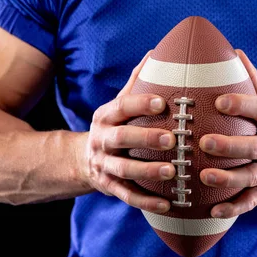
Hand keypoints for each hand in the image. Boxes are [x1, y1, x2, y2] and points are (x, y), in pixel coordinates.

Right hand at [82, 51, 176, 213]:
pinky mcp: (109, 186)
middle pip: (122, 138)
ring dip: (148, 171)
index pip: (122, 106)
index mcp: (106, 116)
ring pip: (124, 169)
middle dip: (146, 137)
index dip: (141, 104)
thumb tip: (157, 53)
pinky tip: (168, 203)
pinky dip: (146, 201)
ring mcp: (103, 164)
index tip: (163, 102)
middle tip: (172, 138)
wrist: (83, 158)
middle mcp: (102, 139)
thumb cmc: (114, 125)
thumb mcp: (119, 105)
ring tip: (173, 172)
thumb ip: (137, 83)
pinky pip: (127, 195)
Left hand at [199, 50, 256, 217]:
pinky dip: (233, 208)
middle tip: (204, 141)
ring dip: (229, 179)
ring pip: (253, 177)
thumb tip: (234, 51)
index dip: (242, 105)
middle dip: (231, 145)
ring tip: (205, 177)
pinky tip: (213, 211)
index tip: (219, 102)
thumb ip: (252, 81)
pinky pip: (251, 202)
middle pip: (256, 147)